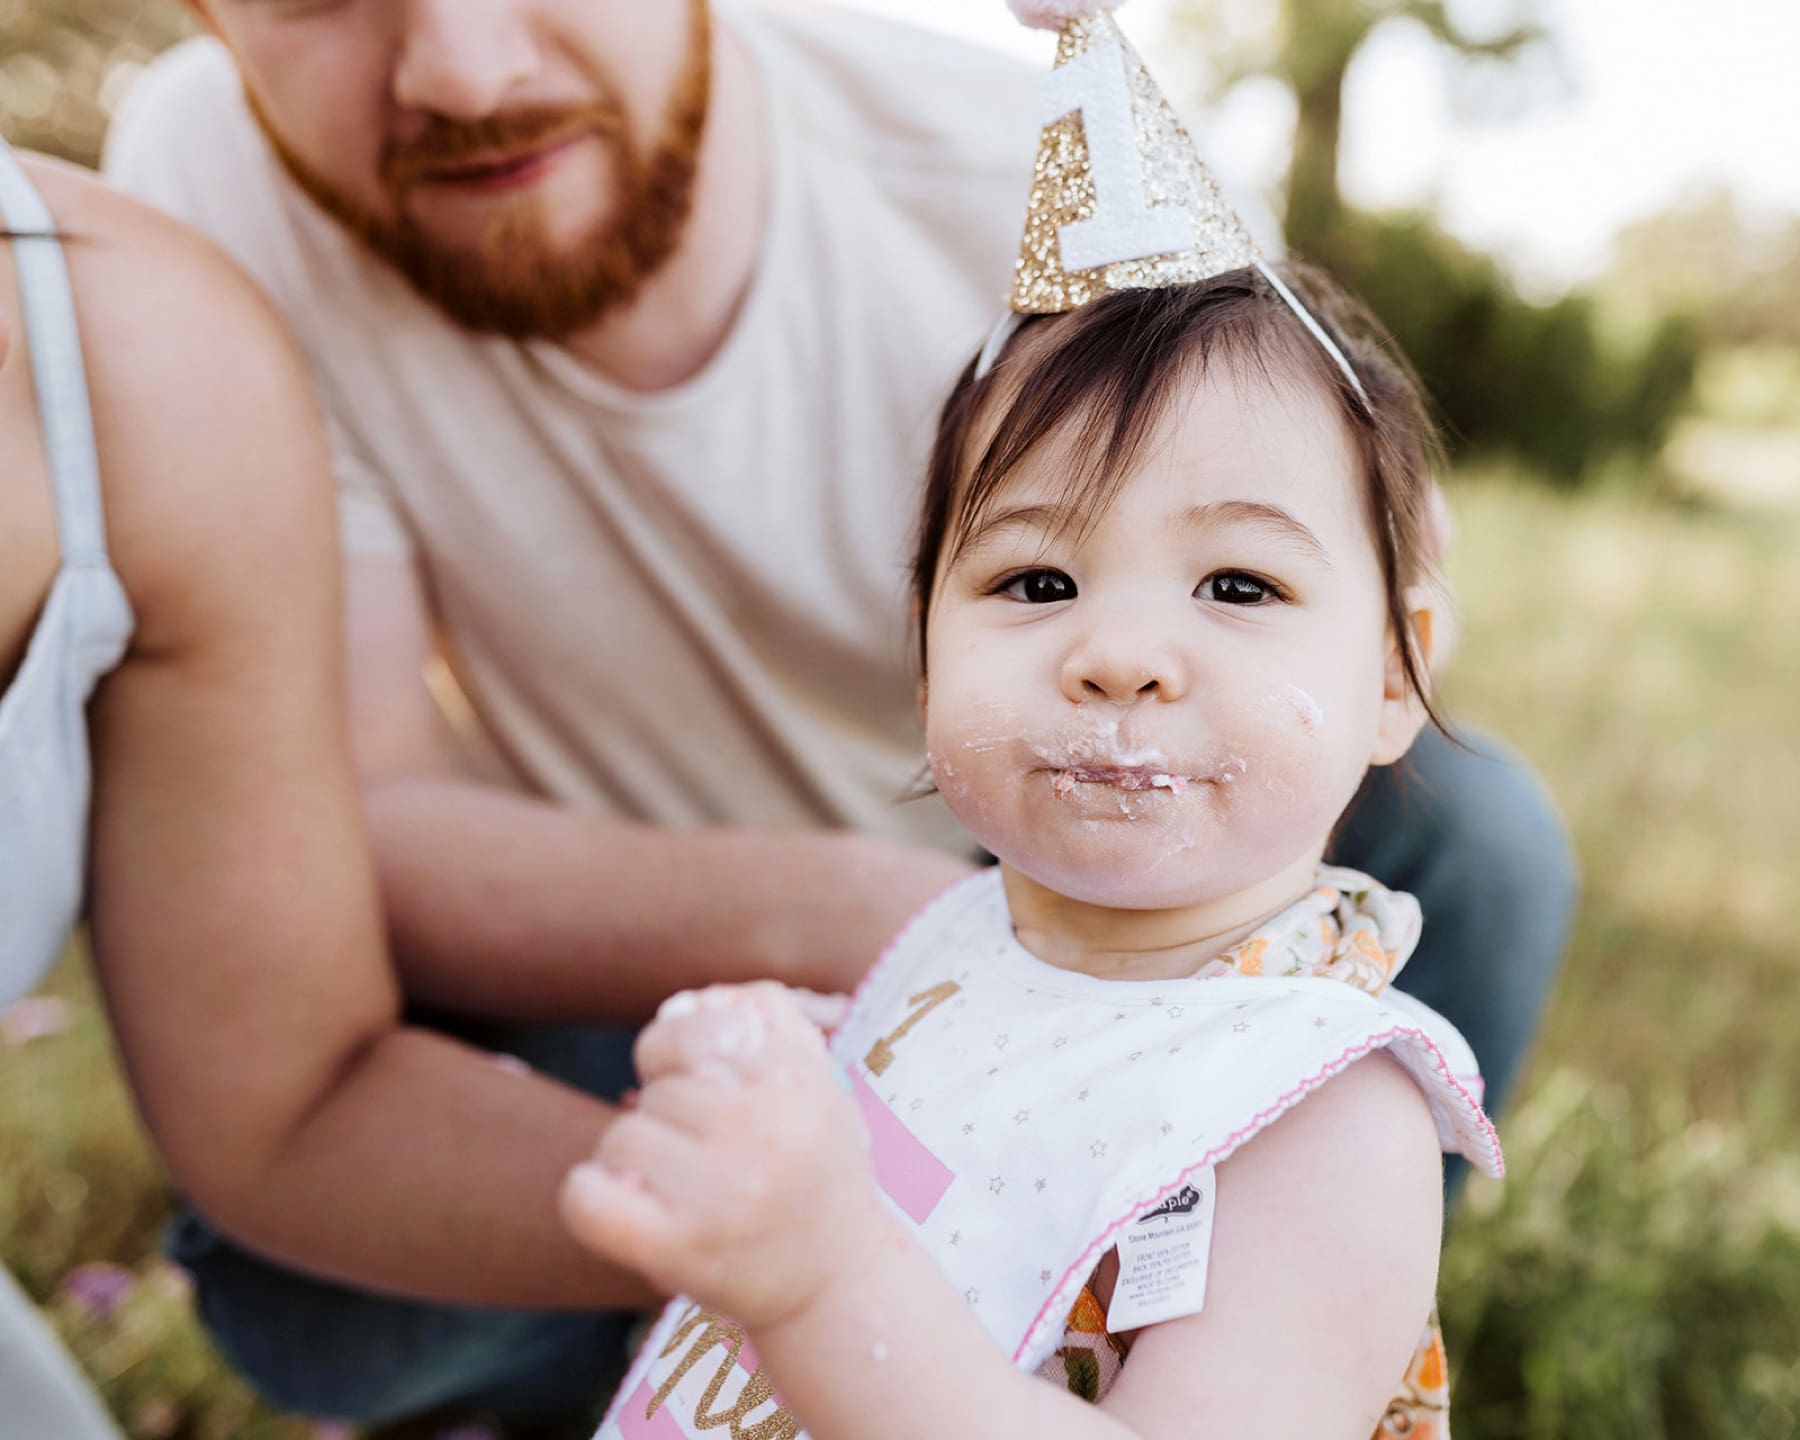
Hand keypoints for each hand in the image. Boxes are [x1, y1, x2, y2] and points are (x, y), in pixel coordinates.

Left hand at [559, 983, 885, 1329]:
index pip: (695, 1030)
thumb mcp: (817, 1078)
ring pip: (622, 1137)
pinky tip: (617, 1202)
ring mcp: (722, 1194)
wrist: (839, 1280)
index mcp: (797, 1078)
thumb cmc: (814, 1168)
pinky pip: (588, 1199)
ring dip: (636, 1157)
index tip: (695, 1083)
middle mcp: (764, 1129)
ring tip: (678, 1185)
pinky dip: (586, 1196)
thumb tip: (681, 1003)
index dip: (677, 1052)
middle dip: (667, 1114)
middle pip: (658, 1089)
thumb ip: (763, 1017)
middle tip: (704, 1153)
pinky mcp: (682, 1251)